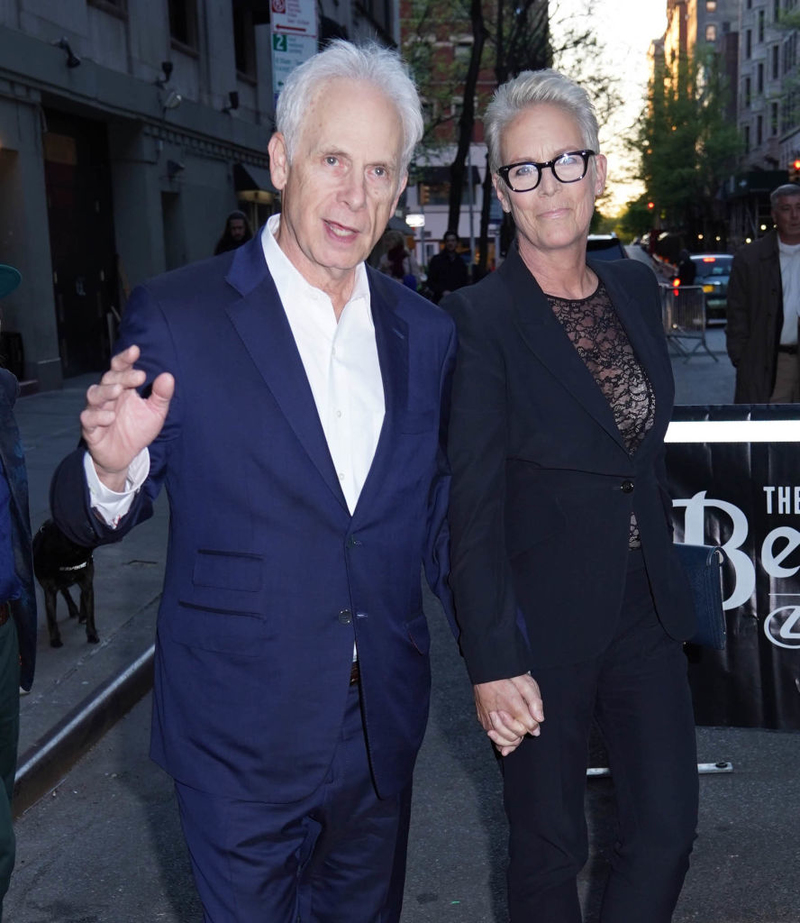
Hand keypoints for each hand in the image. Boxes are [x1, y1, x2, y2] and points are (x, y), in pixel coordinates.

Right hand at [80, 345, 173, 490]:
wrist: (125, 456)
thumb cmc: (138, 429)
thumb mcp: (156, 413)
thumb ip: (161, 395)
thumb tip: (168, 376)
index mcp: (123, 388)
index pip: (120, 368)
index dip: (125, 359)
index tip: (135, 350)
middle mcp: (108, 396)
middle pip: (109, 379)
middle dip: (123, 376)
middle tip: (139, 376)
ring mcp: (97, 411)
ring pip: (94, 394)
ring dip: (105, 391)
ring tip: (118, 390)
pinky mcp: (91, 429)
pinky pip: (88, 418)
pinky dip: (97, 416)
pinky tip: (110, 417)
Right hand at [473, 674, 543, 756]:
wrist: (486, 671)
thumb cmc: (507, 675)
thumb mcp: (526, 682)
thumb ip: (534, 701)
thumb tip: (539, 719)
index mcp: (511, 702)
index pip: (528, 725)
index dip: (533, 724)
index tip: (533, 718)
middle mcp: (498, 713)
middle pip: (517, 734)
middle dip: (523, 730)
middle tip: (523, 720)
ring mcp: (489, 718)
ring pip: (504, 739)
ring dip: (513, 738)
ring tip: (516, 730)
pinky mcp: (483, 720)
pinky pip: (493, 737)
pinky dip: (501, 741)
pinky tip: (505, 745)